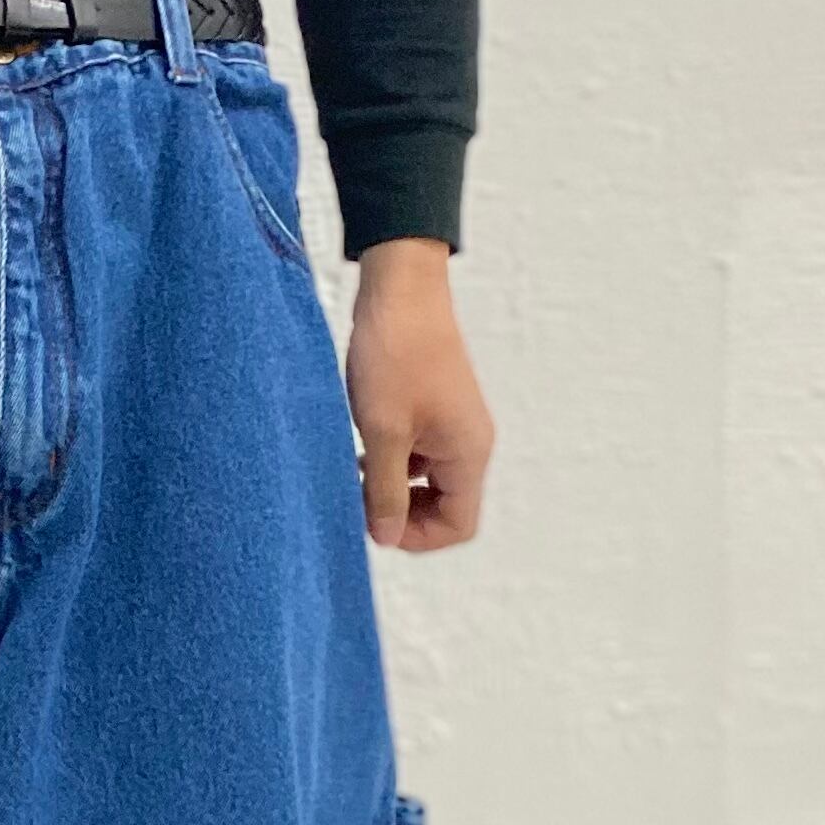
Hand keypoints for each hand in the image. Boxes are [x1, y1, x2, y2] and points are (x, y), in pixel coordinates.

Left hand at [344, 238, 493, 552]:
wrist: (400, 287)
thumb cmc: (395, 353)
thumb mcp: (383, 433)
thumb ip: (385, 493)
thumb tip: (385, 537)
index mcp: (469, 452)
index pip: (459, 526)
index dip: (416, 536)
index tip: (374, 521)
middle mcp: (469, 443)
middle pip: (446, 509)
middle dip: (403, 515)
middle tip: (359, 502)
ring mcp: (452, 426)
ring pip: (427, 484)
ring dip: (391, 488)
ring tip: (355, 472)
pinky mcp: (433, 411)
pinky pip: (417, 457)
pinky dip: (390, 463)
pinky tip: (360, 449)